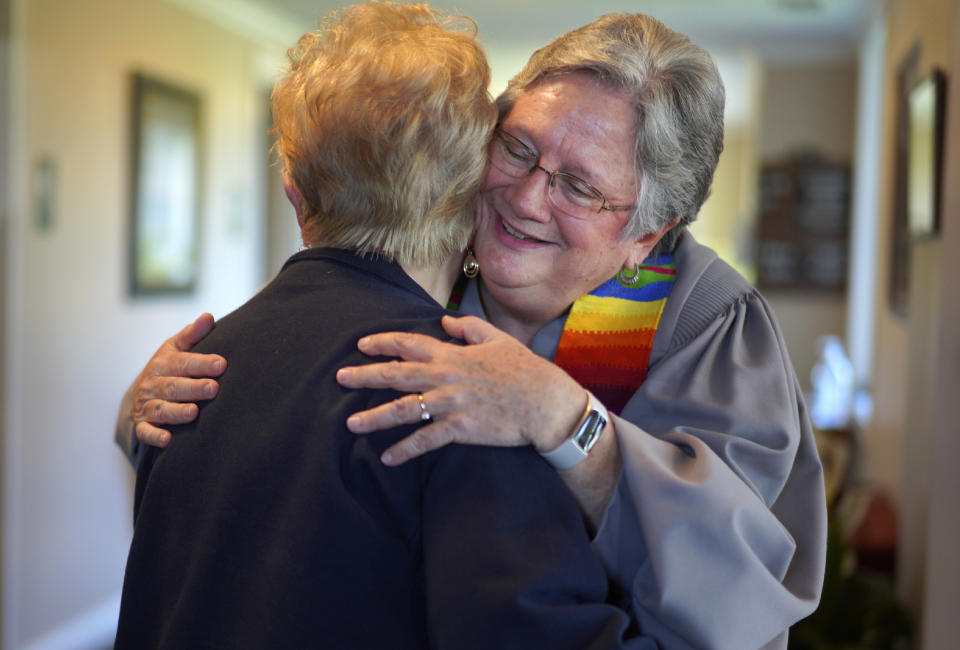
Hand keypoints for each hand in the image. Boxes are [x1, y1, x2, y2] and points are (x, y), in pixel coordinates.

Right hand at [130, 313, 226, 447]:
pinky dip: (155, 436)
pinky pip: (146, 432)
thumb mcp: (176, 348)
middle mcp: (152, 384)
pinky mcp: (143, 424)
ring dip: (176, 412)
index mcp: (163, 363)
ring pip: (160, 409)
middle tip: (214, 388)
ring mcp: (146, 405)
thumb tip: (208, 316)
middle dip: (193, 388)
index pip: (183, 362)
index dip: (202, 363)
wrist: (142, 390)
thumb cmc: (168, 367)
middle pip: (173, 387)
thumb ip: (193, 334)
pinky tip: (168, 440)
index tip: (222, 364)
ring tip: (194, 412)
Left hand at [335, 315, 586, 465]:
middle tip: (340, 378)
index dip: (383, 343)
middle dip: (365, 376)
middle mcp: (445, 377)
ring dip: (375, 416)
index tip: (361, 346)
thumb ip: (468, 328)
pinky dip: (405, 449)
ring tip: (351, 423)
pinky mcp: (460, 428)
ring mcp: (451, 403)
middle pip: (396, 375)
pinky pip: (426, 440)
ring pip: (403, 409)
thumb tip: (445, 320)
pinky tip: (387, 458)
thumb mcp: (497, 339)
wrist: (546, 403)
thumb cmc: (524, 369)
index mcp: (452, 354)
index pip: (409, 344)